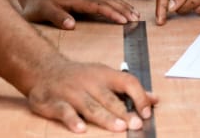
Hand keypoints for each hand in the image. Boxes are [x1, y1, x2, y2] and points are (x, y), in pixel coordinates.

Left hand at [21, 0, 140, 29]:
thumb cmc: (37, 6)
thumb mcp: (42, 12)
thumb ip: (57, 17)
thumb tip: (72, 25)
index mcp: (76, 0)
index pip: (97, 6)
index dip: (111, 13)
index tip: (123, 20)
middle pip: (107, 1)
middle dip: (122, 9)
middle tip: (136, 18)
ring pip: (107, 0)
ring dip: (121, 6)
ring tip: (135, 14)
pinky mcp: (84, 1)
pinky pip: (104, 1)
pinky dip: (115, 5)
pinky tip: (121, 8)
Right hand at [27, 58, 156, 133]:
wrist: (44, 69)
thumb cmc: (80, 76)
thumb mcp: (105, 76)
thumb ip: (129, 89)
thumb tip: (154, 99)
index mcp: (105, 75)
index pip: (127, 82)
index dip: (138, 96)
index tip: (147, 111)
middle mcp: (89, 83)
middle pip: (109, 98)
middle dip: (123, 112)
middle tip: (136, 124)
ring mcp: (72, 93)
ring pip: (90, 107)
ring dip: (105, 118)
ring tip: (118, 128)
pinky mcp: (55, 103)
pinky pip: (65, 112)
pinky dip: (72, 120)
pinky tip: (81, 130)